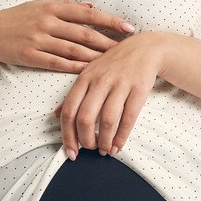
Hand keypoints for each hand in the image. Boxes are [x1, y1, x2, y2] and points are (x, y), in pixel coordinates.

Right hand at [0, 0, 135, 72]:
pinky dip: (74, 67)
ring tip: (114, 63)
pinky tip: (90, 72)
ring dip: (96, 56)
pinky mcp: (31, 55)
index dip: (110, 21)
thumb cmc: (17, 19)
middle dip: (109, 41)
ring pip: (73, 48)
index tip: (129, 27)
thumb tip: (91, 7)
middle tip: (129, 49)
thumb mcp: (39, 6)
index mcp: (52, 7)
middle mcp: (47, 21)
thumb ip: (66, 8)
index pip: (87, 13)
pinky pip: (57, 63)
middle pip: (84, 32)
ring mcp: (38, 38)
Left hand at [53, 32, 166, 158]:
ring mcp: (120, 84)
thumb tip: (55, 115)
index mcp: (84, 78)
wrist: (145, 48)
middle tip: (90, 149)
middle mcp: (100, 81)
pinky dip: (121, 137)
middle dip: (86, 140)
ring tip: (105, 151)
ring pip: (107, 120)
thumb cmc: (114, 64)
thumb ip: (73, 95)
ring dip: (104, 141)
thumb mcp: (89, 73)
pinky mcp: (138, 89)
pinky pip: (128, 118)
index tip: (71, 152)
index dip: (67, 136)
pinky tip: (117, 146)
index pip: (69, 111)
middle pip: (85, 118)